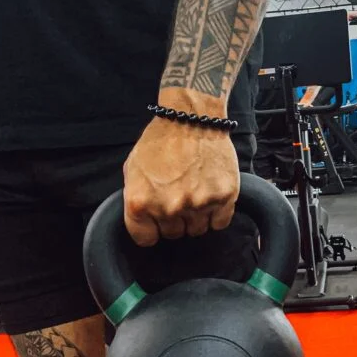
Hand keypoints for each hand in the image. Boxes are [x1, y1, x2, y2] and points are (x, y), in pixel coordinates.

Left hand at [123, 115, 239, 246]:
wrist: (192, 118)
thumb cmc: (161, 140)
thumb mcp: (133, 169)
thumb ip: (136, 199)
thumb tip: (144, 221)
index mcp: (140, 202)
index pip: (146, 239)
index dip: (152, 229)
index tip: (157, 220)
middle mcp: (168, 207)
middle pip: (174, 234)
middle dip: (175, 220)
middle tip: (179, 197)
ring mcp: (197, 204)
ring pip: (197, 230)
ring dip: (196, 217)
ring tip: (196, 193)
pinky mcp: (223, 197)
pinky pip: (220, 223)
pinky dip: (217, 213)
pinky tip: (211, 195)